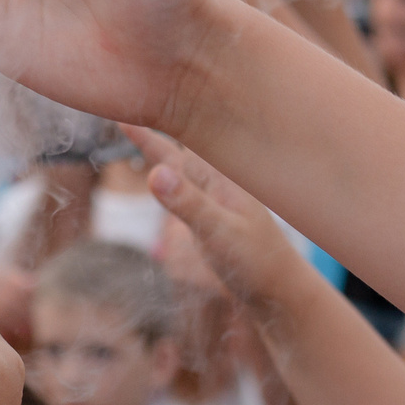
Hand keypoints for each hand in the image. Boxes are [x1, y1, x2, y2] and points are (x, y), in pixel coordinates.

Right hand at [122, 128, 312, 322]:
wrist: (281, 293)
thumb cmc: (257, 263)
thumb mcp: (219, 233)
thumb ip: (189, 204)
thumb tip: (155, 172)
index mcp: (219, 177)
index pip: (177, 144)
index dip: (150, 127)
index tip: (123, 111)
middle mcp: (217, 183)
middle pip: (177, 150)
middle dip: (153, 131)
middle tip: (126, 111)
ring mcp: (215, 200)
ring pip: (181, 168)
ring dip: (161, 152)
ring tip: (141, 132)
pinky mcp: (213, 218)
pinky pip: (185, 188)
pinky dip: (171, 177)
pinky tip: (168, 174)